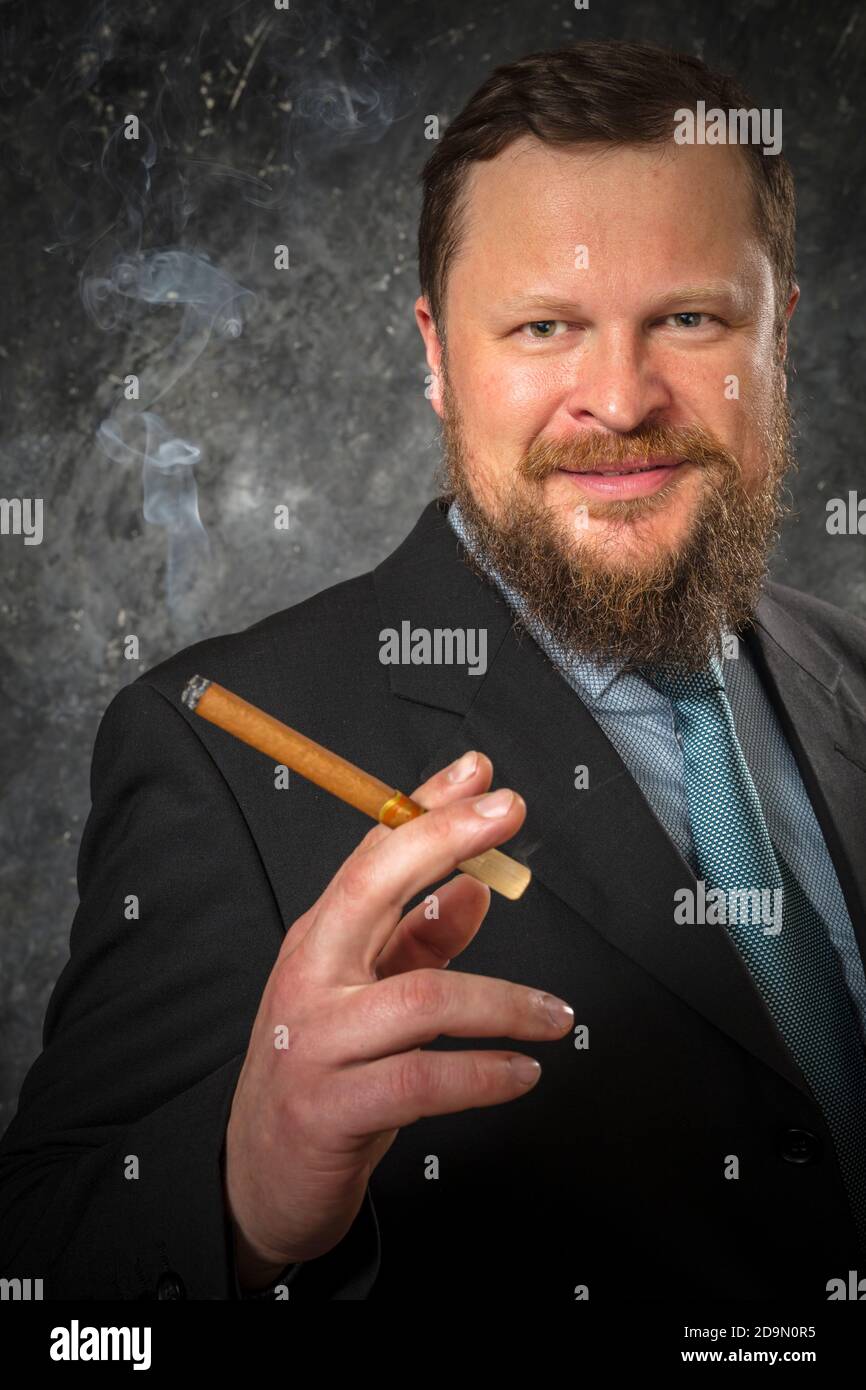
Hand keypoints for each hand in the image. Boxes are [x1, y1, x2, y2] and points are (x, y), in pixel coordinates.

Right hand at [223, 750, 572, 1285]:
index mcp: (321, 941)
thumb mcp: (369, 998)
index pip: (371, 854)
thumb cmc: (324, 1074)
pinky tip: (522, 1073)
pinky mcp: (332, 1109)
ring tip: (556, 1017)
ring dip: (504, 1001)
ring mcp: (316, 1041)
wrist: (261, 1178)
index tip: (479, 772)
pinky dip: (484, 1074)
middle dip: (443, 839)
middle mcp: (311, 977)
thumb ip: (418, 943)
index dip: (425, 808)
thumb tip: (476, 888)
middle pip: (372, 886)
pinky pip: (422, 1081)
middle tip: (509, 814)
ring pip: (421, 997)